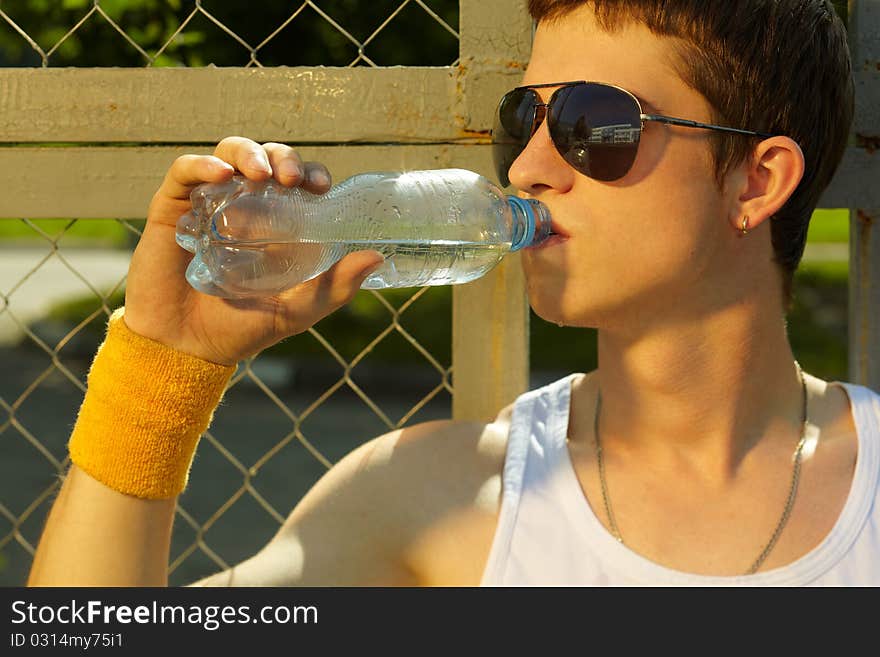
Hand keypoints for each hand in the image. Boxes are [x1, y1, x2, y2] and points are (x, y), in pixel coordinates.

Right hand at [122, 137, 384, 364]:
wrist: (186, 348)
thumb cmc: (244, 328)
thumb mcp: (297, 309)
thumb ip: (335, 286)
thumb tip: (377, 257)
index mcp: (277, 223)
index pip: (299, 181)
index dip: (312, 173)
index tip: (320, 186)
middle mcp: (245, 205)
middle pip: (268, 160)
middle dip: (284, 157)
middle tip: (292, 178)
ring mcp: (209, 202)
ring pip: (230, 155)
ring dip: (248, 153)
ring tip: (260, 173)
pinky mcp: (173, 208)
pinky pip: (185, 172)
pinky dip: (202, 165)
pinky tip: (220, 174)